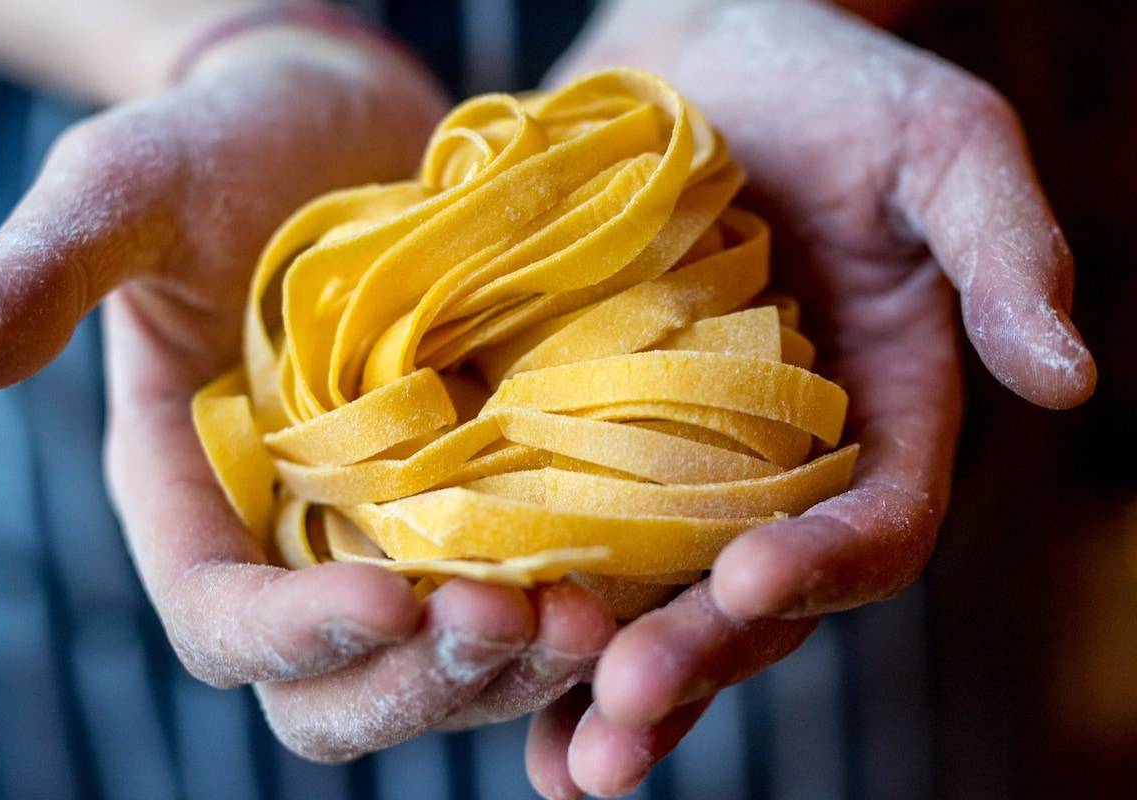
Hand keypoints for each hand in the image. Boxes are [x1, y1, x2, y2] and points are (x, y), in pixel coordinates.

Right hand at [0, 23, 615, 761]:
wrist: (351, 126)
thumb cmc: (231, 147)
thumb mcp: (132, 185)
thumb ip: (51, 267)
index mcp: (201, 508)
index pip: (228, 624)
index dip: (294, 637)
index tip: (383, 599)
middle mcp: (304, 545)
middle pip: (348, 688)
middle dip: (425, 681)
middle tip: (520, 626)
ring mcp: (405, 536)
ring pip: (451, 665)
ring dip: (522, 667)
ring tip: (599, 621)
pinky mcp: (491, 506)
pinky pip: (533, 598)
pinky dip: (578, 620)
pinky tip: (638, 591)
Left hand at [529, 0, 1096, 794]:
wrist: (689, 57)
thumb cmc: (827, 87)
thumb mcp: (937, 145)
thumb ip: (1002, 251)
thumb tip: (1070, 381)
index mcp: (875, 422)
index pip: (870, 530)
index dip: (818, 567)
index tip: (747, 581)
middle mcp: (773, 469)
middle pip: (746, 602)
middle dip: (690, 666)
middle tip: (617, 732)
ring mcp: (670, 463)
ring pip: (648, 600)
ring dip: (602, 687)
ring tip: (557, 764)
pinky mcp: (576, 435)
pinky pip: (558, 537)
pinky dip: (526, 608)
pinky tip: (472, 667)